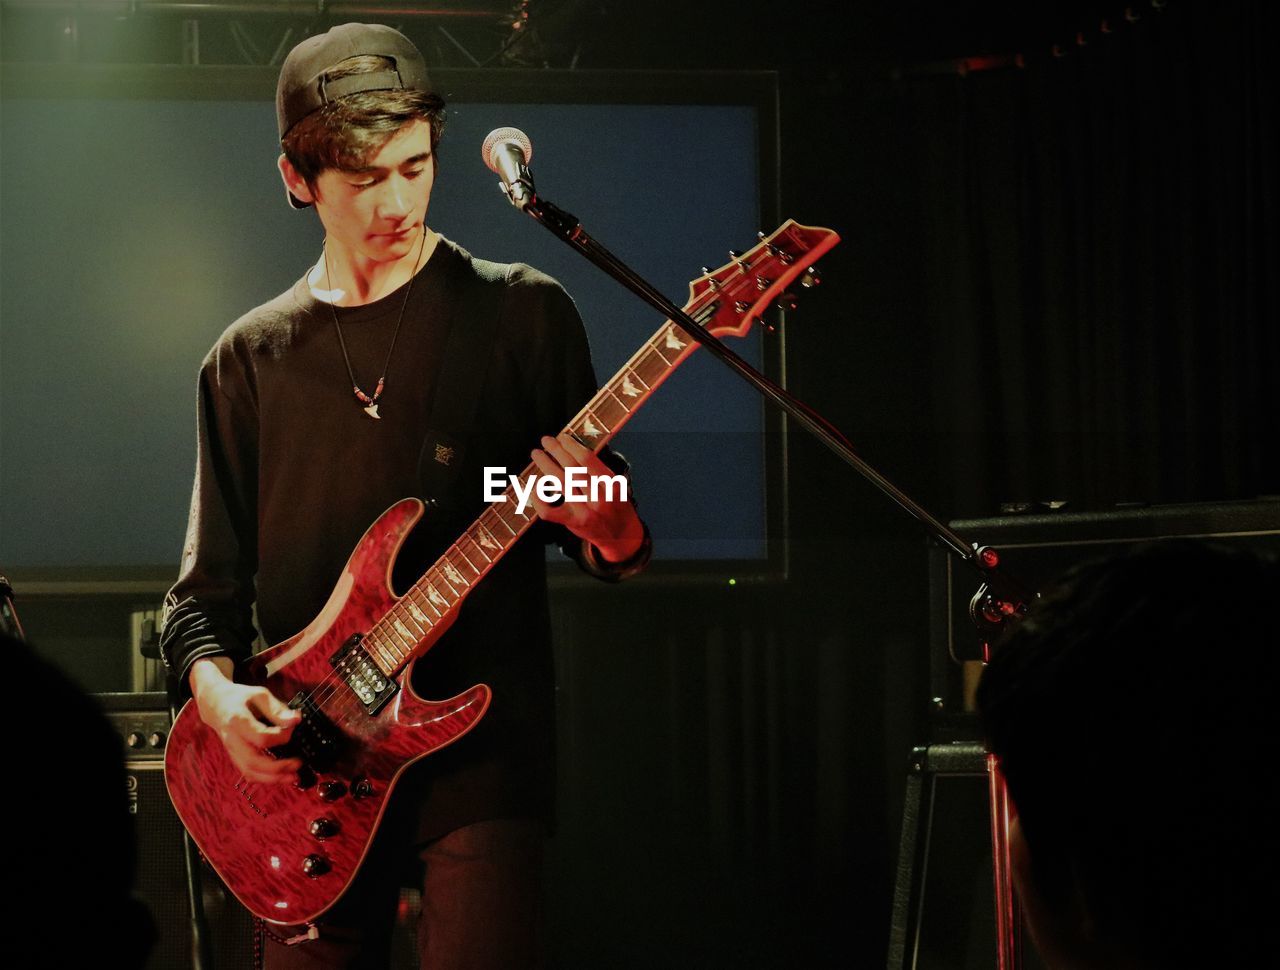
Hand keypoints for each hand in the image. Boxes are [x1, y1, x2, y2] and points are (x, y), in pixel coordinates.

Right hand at [189, 658, 302, 783]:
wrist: (216, 705)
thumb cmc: (240, 698)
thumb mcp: (260, 695)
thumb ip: (277, 709)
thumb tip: (296, 720)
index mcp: (237, 721)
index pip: (260, 738)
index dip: (281, 737)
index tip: (293, 728)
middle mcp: (232, 740)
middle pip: (253, 762)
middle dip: (278, 767)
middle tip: (298, 764)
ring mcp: (232, 751)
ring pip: (249, 772)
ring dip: (272, 778)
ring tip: (293, 777)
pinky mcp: (235, 757)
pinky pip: (248, 773)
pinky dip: (265, 778)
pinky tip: (281, 776)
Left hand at [529, 433, 644, 562]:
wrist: (620, 535)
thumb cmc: (615, 506)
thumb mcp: (616, 485)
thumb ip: (598, 470)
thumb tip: (574, 448)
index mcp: (610, 484)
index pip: (587, 459)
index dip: (571, 445)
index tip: (562, 437)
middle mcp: (598, 497)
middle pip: (572, 468)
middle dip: (556, 451)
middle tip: (546, 440)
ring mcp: (585, 511)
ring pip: (560, 483)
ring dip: (545, 465)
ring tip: (537, 455)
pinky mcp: (573, 523)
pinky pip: (549, 510)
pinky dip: (538, 498)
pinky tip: (534, 486)